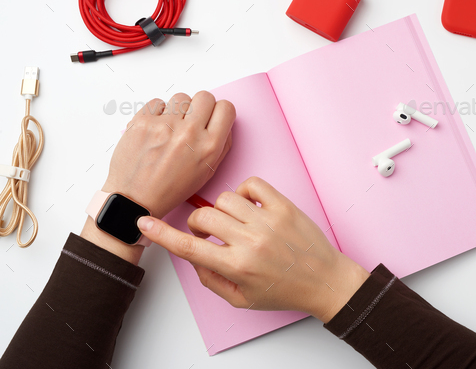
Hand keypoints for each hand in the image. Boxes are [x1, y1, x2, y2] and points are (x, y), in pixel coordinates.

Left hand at [82, 91, 234, 263]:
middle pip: (205, 96)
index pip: (226, 107)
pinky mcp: (143, 121)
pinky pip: (157, 102)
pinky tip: (156, 130)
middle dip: (200, 106)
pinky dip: (157, 113)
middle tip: (191, 120)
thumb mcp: (206, 173)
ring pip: (181, 98)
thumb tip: (223, 123)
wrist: (135, 198)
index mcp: (209, 147)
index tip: (212, 116)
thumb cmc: (169, 189)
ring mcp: (165, 125)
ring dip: (178, 110)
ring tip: (171, 128)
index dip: (219, 110)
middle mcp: (190, 133)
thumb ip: (220, 146)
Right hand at [138, 177, 369, 322]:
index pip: (189, 248)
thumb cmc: (284, 291)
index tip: (143, 222)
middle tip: (209, 233)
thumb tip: (193, 256)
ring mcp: (269, 220)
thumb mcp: (240, 299)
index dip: (162, 234)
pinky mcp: (284, 206)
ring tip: (234, 222)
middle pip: (203, 216)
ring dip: (221, 209)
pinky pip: (252, 184)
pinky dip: (244, 192)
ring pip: (224, 198)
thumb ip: (210, 278)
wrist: (324, 281)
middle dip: (198, 223)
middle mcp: (251, 241)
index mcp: (237, 266)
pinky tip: (249, 207)